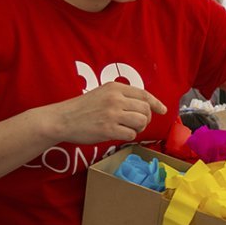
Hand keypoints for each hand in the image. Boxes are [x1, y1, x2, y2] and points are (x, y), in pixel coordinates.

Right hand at [47, 81, 166, 144]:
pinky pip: (131, 134)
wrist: (62, 119)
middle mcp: (115, 99)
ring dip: (139, 128)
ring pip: (141, 122)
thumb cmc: (83, 108)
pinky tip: (119, 134)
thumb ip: (121, 96)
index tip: (162, 110)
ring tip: (129, 129)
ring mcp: (112, 114)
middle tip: (137, 123)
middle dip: (146, 119)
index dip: (156, 103)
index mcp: (114, 88)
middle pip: (145, 110)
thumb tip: (146, 105)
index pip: (144, 94)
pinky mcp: (108, 129)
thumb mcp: (102, 93)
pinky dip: (129, 136)